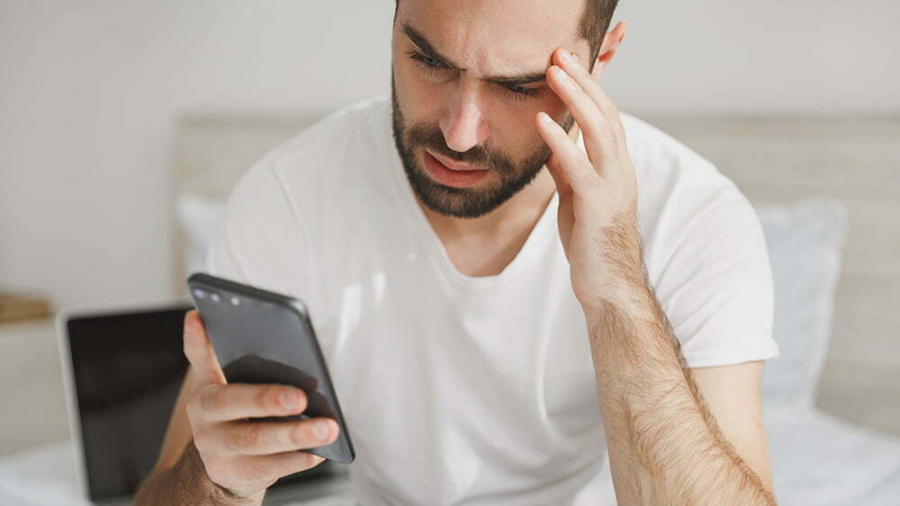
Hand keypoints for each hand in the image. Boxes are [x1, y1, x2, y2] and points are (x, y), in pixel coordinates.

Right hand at [181, 310, 339, 498]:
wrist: (224, 467)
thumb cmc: (235, 415)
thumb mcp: (223, 385)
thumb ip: (218, 356)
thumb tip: (200, 319)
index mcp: (204, 389)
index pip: (201, 359)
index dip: (199, 341)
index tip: (200, 318)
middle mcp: (204, 419)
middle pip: (232, 404)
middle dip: (267, 399)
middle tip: (300, 397)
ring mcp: (217, 450)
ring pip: (256, 440)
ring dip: (295, 435)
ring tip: (327, 428)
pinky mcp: (235, 475)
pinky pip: (270, 468)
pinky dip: (297, 459)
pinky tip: (318, 451)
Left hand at [535, 48, 643, 314]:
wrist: (609, 286)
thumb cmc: (592, 244)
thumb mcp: (577, 199)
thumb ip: (568, 170)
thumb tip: (552, 145)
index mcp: (615, 167)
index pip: (605, 118)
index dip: (589, 89)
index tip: (568, 64)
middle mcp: (620, 170)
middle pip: (606, 113)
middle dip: (584, 81)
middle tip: (561, 53)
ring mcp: (613, 185)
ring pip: (600, 130)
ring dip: (576, 97)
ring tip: (555, 71)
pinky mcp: (597, 204)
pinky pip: (579, 165)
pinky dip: (560, 140)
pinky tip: (543, 120)